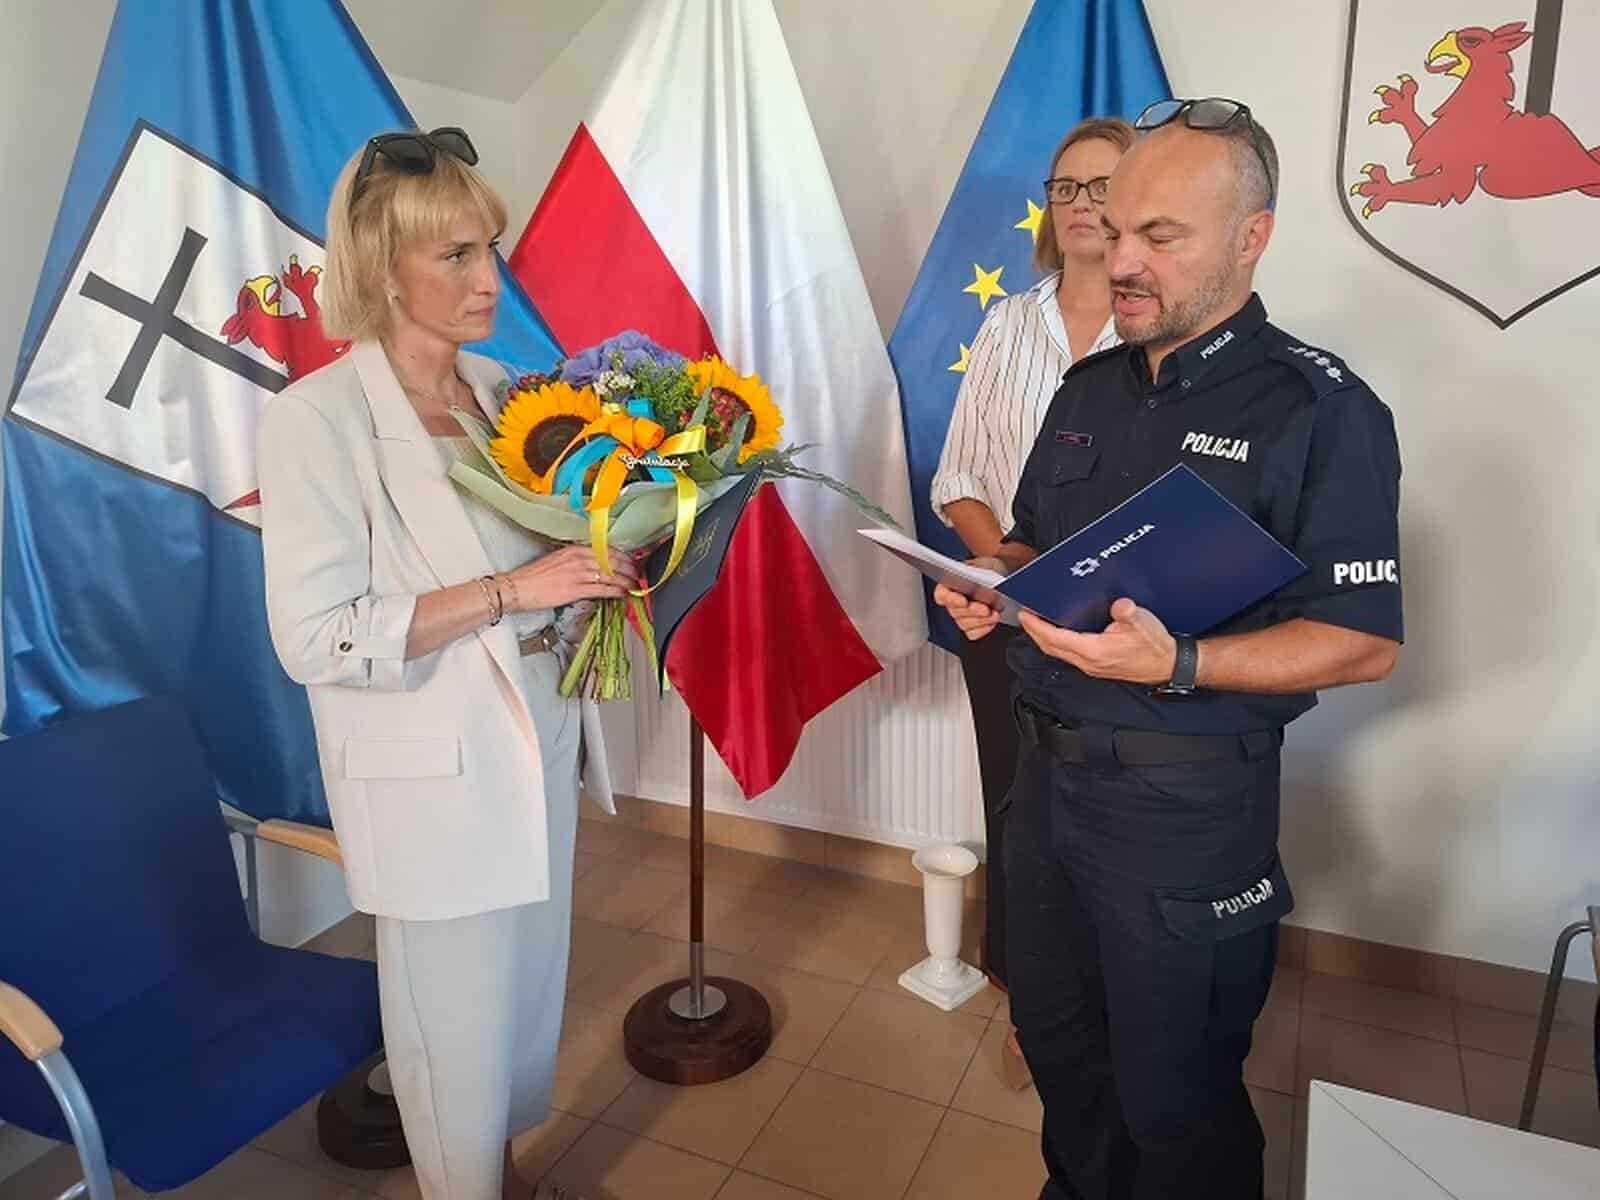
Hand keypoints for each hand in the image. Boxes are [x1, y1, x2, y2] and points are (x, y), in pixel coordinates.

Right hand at [503, 545, 637, 611]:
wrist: (518, 587)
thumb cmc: (535, 576)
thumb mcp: (559, 560)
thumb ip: (578, 560)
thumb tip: (596, 566)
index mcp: (575, 549)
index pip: (606, 549)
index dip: (624, 556)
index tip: (633, 560)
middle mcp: (578, 558)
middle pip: (612, 561)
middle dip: (630, 568)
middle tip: (640, 573)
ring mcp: (578, 573)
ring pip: (610, 575)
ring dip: (626, 581)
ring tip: (636, 585)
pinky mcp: (575, 589)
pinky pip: (602, 589)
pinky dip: (615, 591)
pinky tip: (623, 593)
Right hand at [933, 556, 1009, 640]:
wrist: (1004, 577)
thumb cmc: (989, 569)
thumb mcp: (983, 564)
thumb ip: (977, 571)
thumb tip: (976, 579)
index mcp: (949, 585)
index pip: (942, 595)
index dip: (951, 599)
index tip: (963, 601)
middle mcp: (953, 603)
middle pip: (955, 612)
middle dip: (972, 611)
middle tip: (985, 608)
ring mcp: (961, 617)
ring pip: (965, 624)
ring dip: (981, 620)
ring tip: (994, 613)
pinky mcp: (972, 627)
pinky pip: (974, 633)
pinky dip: (984, 628)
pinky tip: (992, 619)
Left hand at [1018, 597, 1177, 683]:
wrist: (1168, 665)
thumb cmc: (1155, 647)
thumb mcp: (1144, 623)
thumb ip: (1129, 613)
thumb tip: (1119, 605)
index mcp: (1095, 651)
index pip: (1056, 639)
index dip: (1037, 627)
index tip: (1025, 614)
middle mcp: (1089, 662)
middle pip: (1050, 647)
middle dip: (1034, 631)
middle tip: (1024, 615)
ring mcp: (1091, 666)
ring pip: (1058, 652)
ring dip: (1044, 638)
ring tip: (1036, 622)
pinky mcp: (1096, 665)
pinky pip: (1068, 654)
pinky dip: (1057, 642)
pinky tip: (1058, 632)